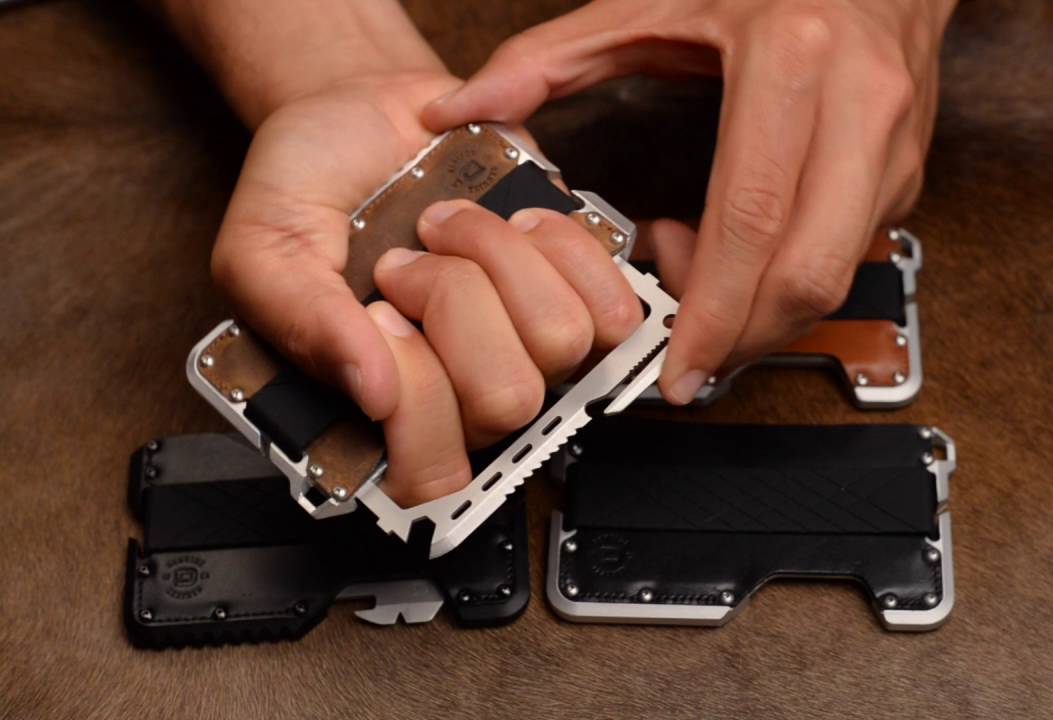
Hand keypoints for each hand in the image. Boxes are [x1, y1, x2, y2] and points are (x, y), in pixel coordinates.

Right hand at [214, 72, 640, 505]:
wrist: (360, 114)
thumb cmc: (307, 187)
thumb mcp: (261, 249)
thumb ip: (302, 321)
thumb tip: (373, 392)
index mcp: (391, 410)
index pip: (435, 474)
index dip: (417, 397)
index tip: (381, 315)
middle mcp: (467, 391)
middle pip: (508, 400)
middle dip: (453, 304)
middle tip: (405, 262)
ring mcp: (531, 345)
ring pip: (563, 341)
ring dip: (500, 261)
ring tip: (448, 227)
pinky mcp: (581, 292)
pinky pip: (613, 301)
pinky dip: (561, 244)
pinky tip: (513, 220)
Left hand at [423, 0, 952, 403]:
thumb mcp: (652, 3)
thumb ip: (550, 58)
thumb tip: (463, 109)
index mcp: (789, 58)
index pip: (752, 217)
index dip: (714, 309)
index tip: (680, 366)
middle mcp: (857, 105)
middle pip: (809, 271)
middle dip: (745, 339)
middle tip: (693, 364)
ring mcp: (893, 144)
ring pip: (839, 277)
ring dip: (767, 313)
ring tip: (704, 281)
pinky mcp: (907, 171)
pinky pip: (853, 254)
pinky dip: (791, 277)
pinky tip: (744, 250)